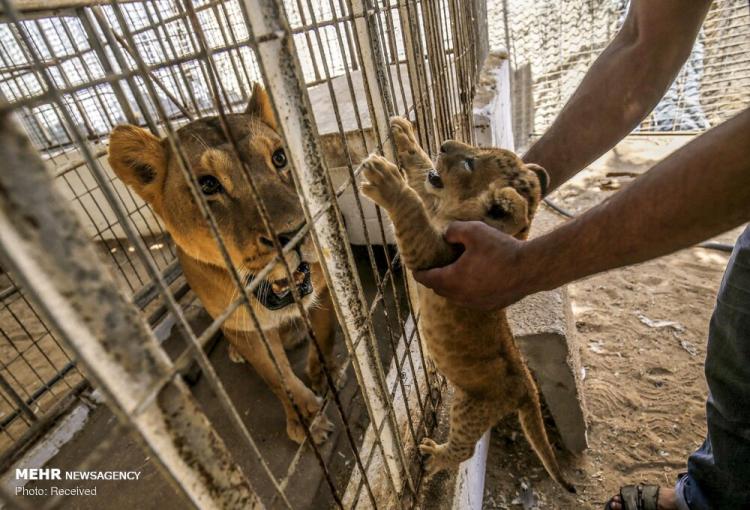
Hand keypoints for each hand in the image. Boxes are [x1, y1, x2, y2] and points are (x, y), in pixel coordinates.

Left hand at [412, 221, 536, 309]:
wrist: (530, 268)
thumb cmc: (501, 249)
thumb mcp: (474, 231)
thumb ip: (454, 231)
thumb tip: (446, 236)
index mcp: (453, 280)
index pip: (428, 279)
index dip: (420, 273)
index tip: (416, 269)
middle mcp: (462, 296)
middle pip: (440, 290)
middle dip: (435, 280)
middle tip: (434, 269)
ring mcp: (477, 304)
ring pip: (456, 297)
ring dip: (452, 287)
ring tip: (454, 274)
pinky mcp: (491, 306)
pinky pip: (472, 300)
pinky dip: (468, 291)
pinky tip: (475, 280)